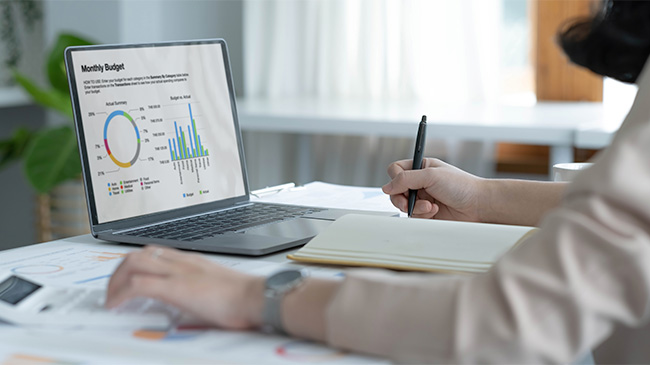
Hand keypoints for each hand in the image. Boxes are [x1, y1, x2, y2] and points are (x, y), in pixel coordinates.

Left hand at [105, 245, 264, 329]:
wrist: (256, 297)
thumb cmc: (245, 297)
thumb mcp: (219, 288)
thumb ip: (203, 290)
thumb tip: (196, 303)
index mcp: (192, 262)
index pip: (156, 253)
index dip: (136, 264)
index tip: (129, 278)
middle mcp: (182, 262)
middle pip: (139, 254)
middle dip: (119, 271)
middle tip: (113, 290)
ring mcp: (178, 273)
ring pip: (133, 263)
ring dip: (116, 280)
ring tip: (111, 298)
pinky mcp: (175, 288)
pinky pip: (137, 285)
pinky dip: (120, 294)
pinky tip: (115, 306)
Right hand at [382, 158, 484, 220]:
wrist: (478, 205)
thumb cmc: (461, 185)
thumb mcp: (431, 175)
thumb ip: (406, 179)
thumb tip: (386, 187)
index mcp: (421, 167)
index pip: (395, 170)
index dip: (395, 178)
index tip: (401, 185)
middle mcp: (419, 182)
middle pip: (395, 190)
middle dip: (402, 198)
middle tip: (409, 202)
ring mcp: (422, 198)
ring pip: (403, 205)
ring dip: (415, 207)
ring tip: (430, 206)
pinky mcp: (426, 213)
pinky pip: (413, 216)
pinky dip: (422, 215)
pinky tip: (435, 211)